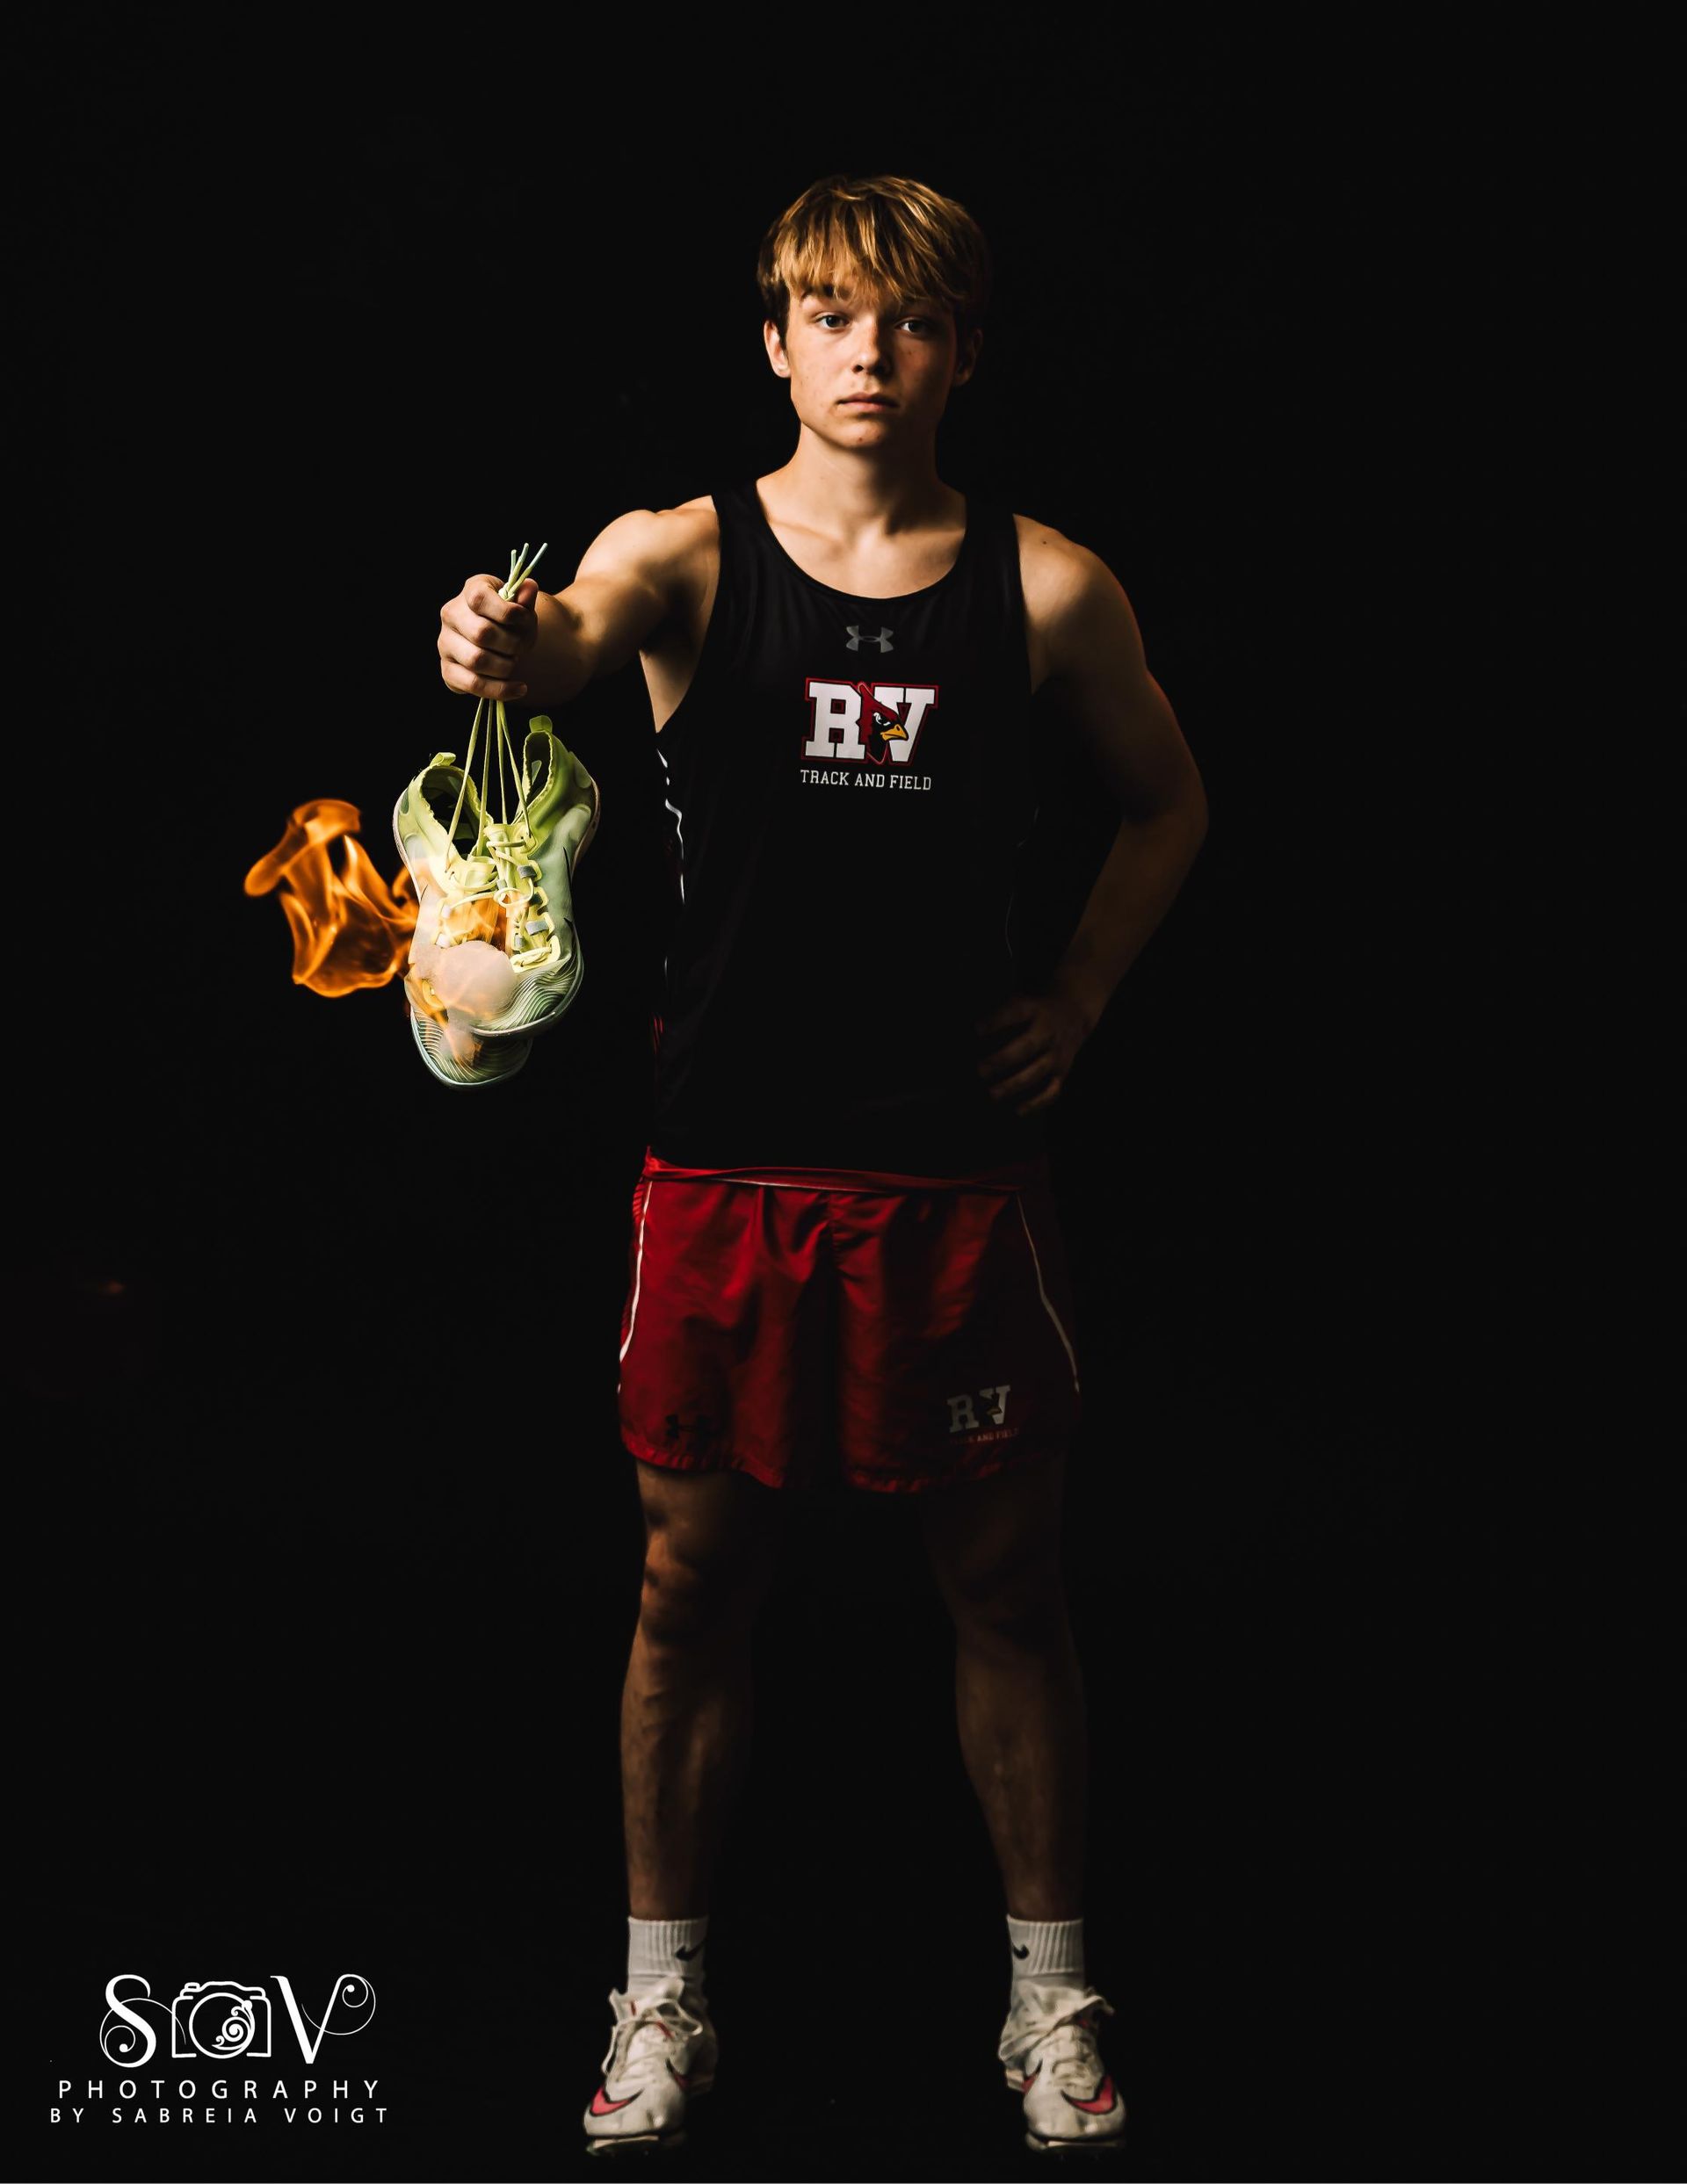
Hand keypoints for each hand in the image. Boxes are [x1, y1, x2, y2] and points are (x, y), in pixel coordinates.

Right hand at [438, 574, 539, 701]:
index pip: (479, 599)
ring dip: (505, 666)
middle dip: (511, 644)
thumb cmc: (511, 622)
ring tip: (515, 663)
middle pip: (481, 633)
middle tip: (520, 648)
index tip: (524, 620)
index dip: (507, 612)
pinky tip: (519, 688)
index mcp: (470, 591)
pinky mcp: (448, 670)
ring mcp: (445, 643)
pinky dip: (500, 690)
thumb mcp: (522, 609)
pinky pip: (472, 684)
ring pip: (476, 660)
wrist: (502, 643)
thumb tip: (529, 587)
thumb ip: (526, 600)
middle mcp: (451, 614)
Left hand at [975, 987, 1094, 1115]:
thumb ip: (1000, 1015)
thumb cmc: (1034, 1012)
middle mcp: (1048, 1032)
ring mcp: (1057, 1054)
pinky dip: (1037, 1103)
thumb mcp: (1021, 1001)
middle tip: (980, 1070)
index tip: (976, 1029)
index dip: (997, 1020)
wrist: (1073, 1015)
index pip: (1016, 1012)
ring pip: (1037, 1071)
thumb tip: (969, 1033)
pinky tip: (1018, 1111)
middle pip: (1028, 1046)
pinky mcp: (1062, 1072)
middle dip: (1003, 1059)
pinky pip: (1052, 1090)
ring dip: (1014, 1084)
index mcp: (1035, 1011)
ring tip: (991, 1094)